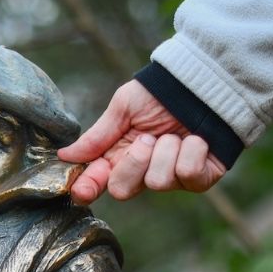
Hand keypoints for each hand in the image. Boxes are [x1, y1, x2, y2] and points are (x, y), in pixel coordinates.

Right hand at [58, 80, 225, 202]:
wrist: (206, 81)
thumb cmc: (162, 92)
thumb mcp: (125, 106)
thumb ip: (97, 135)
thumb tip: (65, 155)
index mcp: (120, 156)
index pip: (96, 182)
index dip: (88, 188)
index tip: (83, 190)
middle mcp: (142, 171)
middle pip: (122, 189)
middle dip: (134, 161)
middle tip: (148, 138)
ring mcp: (170, 179)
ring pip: (158, 181)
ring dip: (167, 149)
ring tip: (176, 133)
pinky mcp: (198, 179)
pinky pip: (188, 174)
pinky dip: (192, 151)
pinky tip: (198, 139)